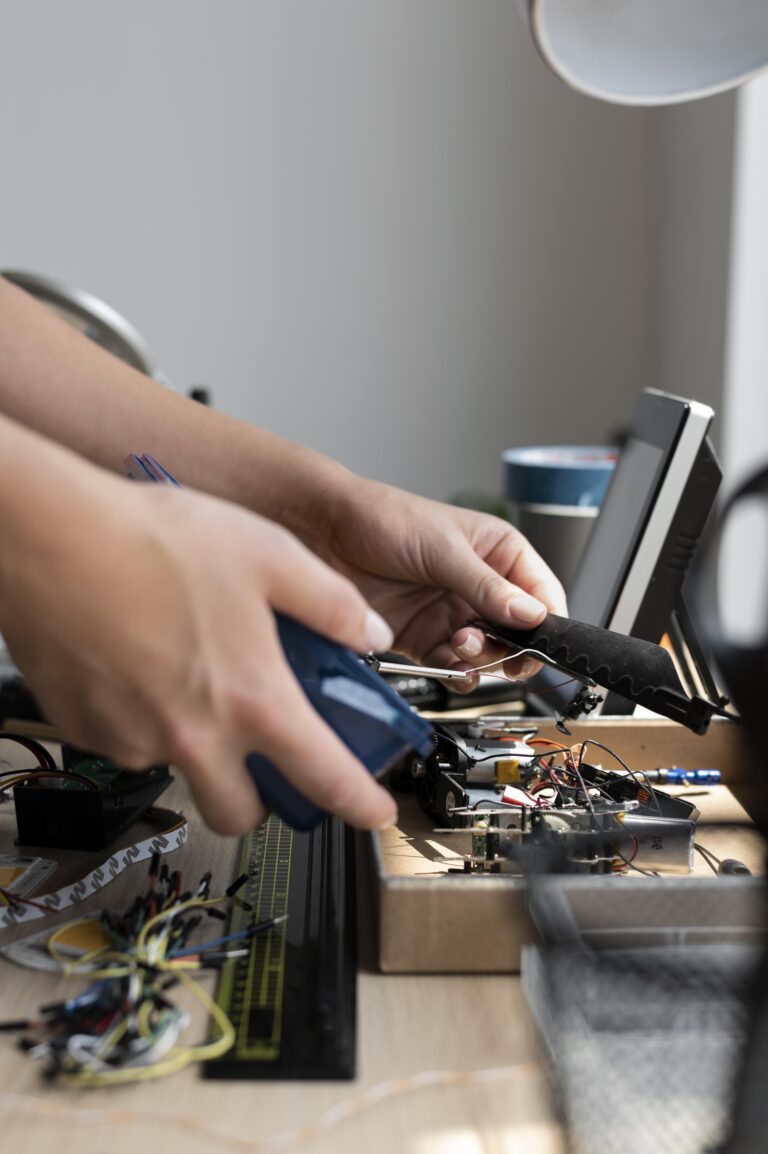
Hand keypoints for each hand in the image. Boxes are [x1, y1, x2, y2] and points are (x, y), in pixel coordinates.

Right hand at [0, 463, 397, 833]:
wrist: (50, 535)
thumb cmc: (153, 540)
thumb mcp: (270, 554)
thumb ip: (331, 603)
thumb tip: (368, 632)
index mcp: (253, 699)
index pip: (325, 778)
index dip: (360, 804)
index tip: (374, 814)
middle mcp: (194, 736)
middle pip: (239, 813)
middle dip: (261, 798)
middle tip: (264, 755)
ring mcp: (133, 740)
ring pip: (179, 773)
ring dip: (196, 747)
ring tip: (189, 673)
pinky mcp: (85, 730)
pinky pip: (128, 743)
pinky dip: (144, 719)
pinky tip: (142, 662)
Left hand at [319, 479, 566, 687]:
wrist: (324, 532)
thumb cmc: (384, 518)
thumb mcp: (444, 549)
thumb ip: (487, 587)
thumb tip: (531, 615)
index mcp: (497, 552)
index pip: (540, 594)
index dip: (546, 621)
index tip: (541, 642)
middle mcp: (479, 584)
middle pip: (518, 632)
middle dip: (512, 646)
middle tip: (497, 649)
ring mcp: (451, 612)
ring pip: (487, 653)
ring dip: (482, 659)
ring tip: (463, 644)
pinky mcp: (422, 636)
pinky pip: (452, 665)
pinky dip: (456, 672)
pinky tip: (451, 666)